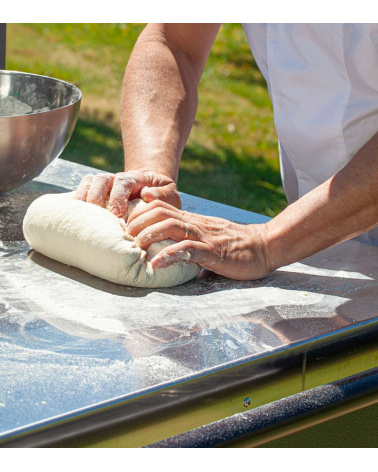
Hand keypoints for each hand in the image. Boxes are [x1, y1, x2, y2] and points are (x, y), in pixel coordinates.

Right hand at [74, 170, 180, 216]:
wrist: (150, 190)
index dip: (118, 195)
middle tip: (97, 214)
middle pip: (101, 180)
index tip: (117, 211)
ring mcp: (103, 185)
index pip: (123, 182)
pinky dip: (75, 200)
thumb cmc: (161, 195)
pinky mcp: (94, 193)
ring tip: (80, 215)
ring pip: (88, 183)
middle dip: (97, 196)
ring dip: (83, 197)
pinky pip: (81, 191)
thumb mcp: (170, 194)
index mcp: (134, 179)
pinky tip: (72, 214)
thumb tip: (147, 195)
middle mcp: (115, 179)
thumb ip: (163, 195)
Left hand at [126, 200, 271, 279]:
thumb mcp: (205, 235)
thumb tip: (163, 248)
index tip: (124, 227)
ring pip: (170, 226)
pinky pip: (188, 250)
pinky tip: (156, 264)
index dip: (138, 213)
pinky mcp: (213, 251)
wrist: (263, 246)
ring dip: (149, 236)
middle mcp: (194, 224)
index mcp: (190, 220)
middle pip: (159, 212)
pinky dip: (169, 256)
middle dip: (137, 223)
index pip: (158, 206)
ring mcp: (204, 236)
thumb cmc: (232, 244)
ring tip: (136, 248)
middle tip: (124, 238)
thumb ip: (186, 237)